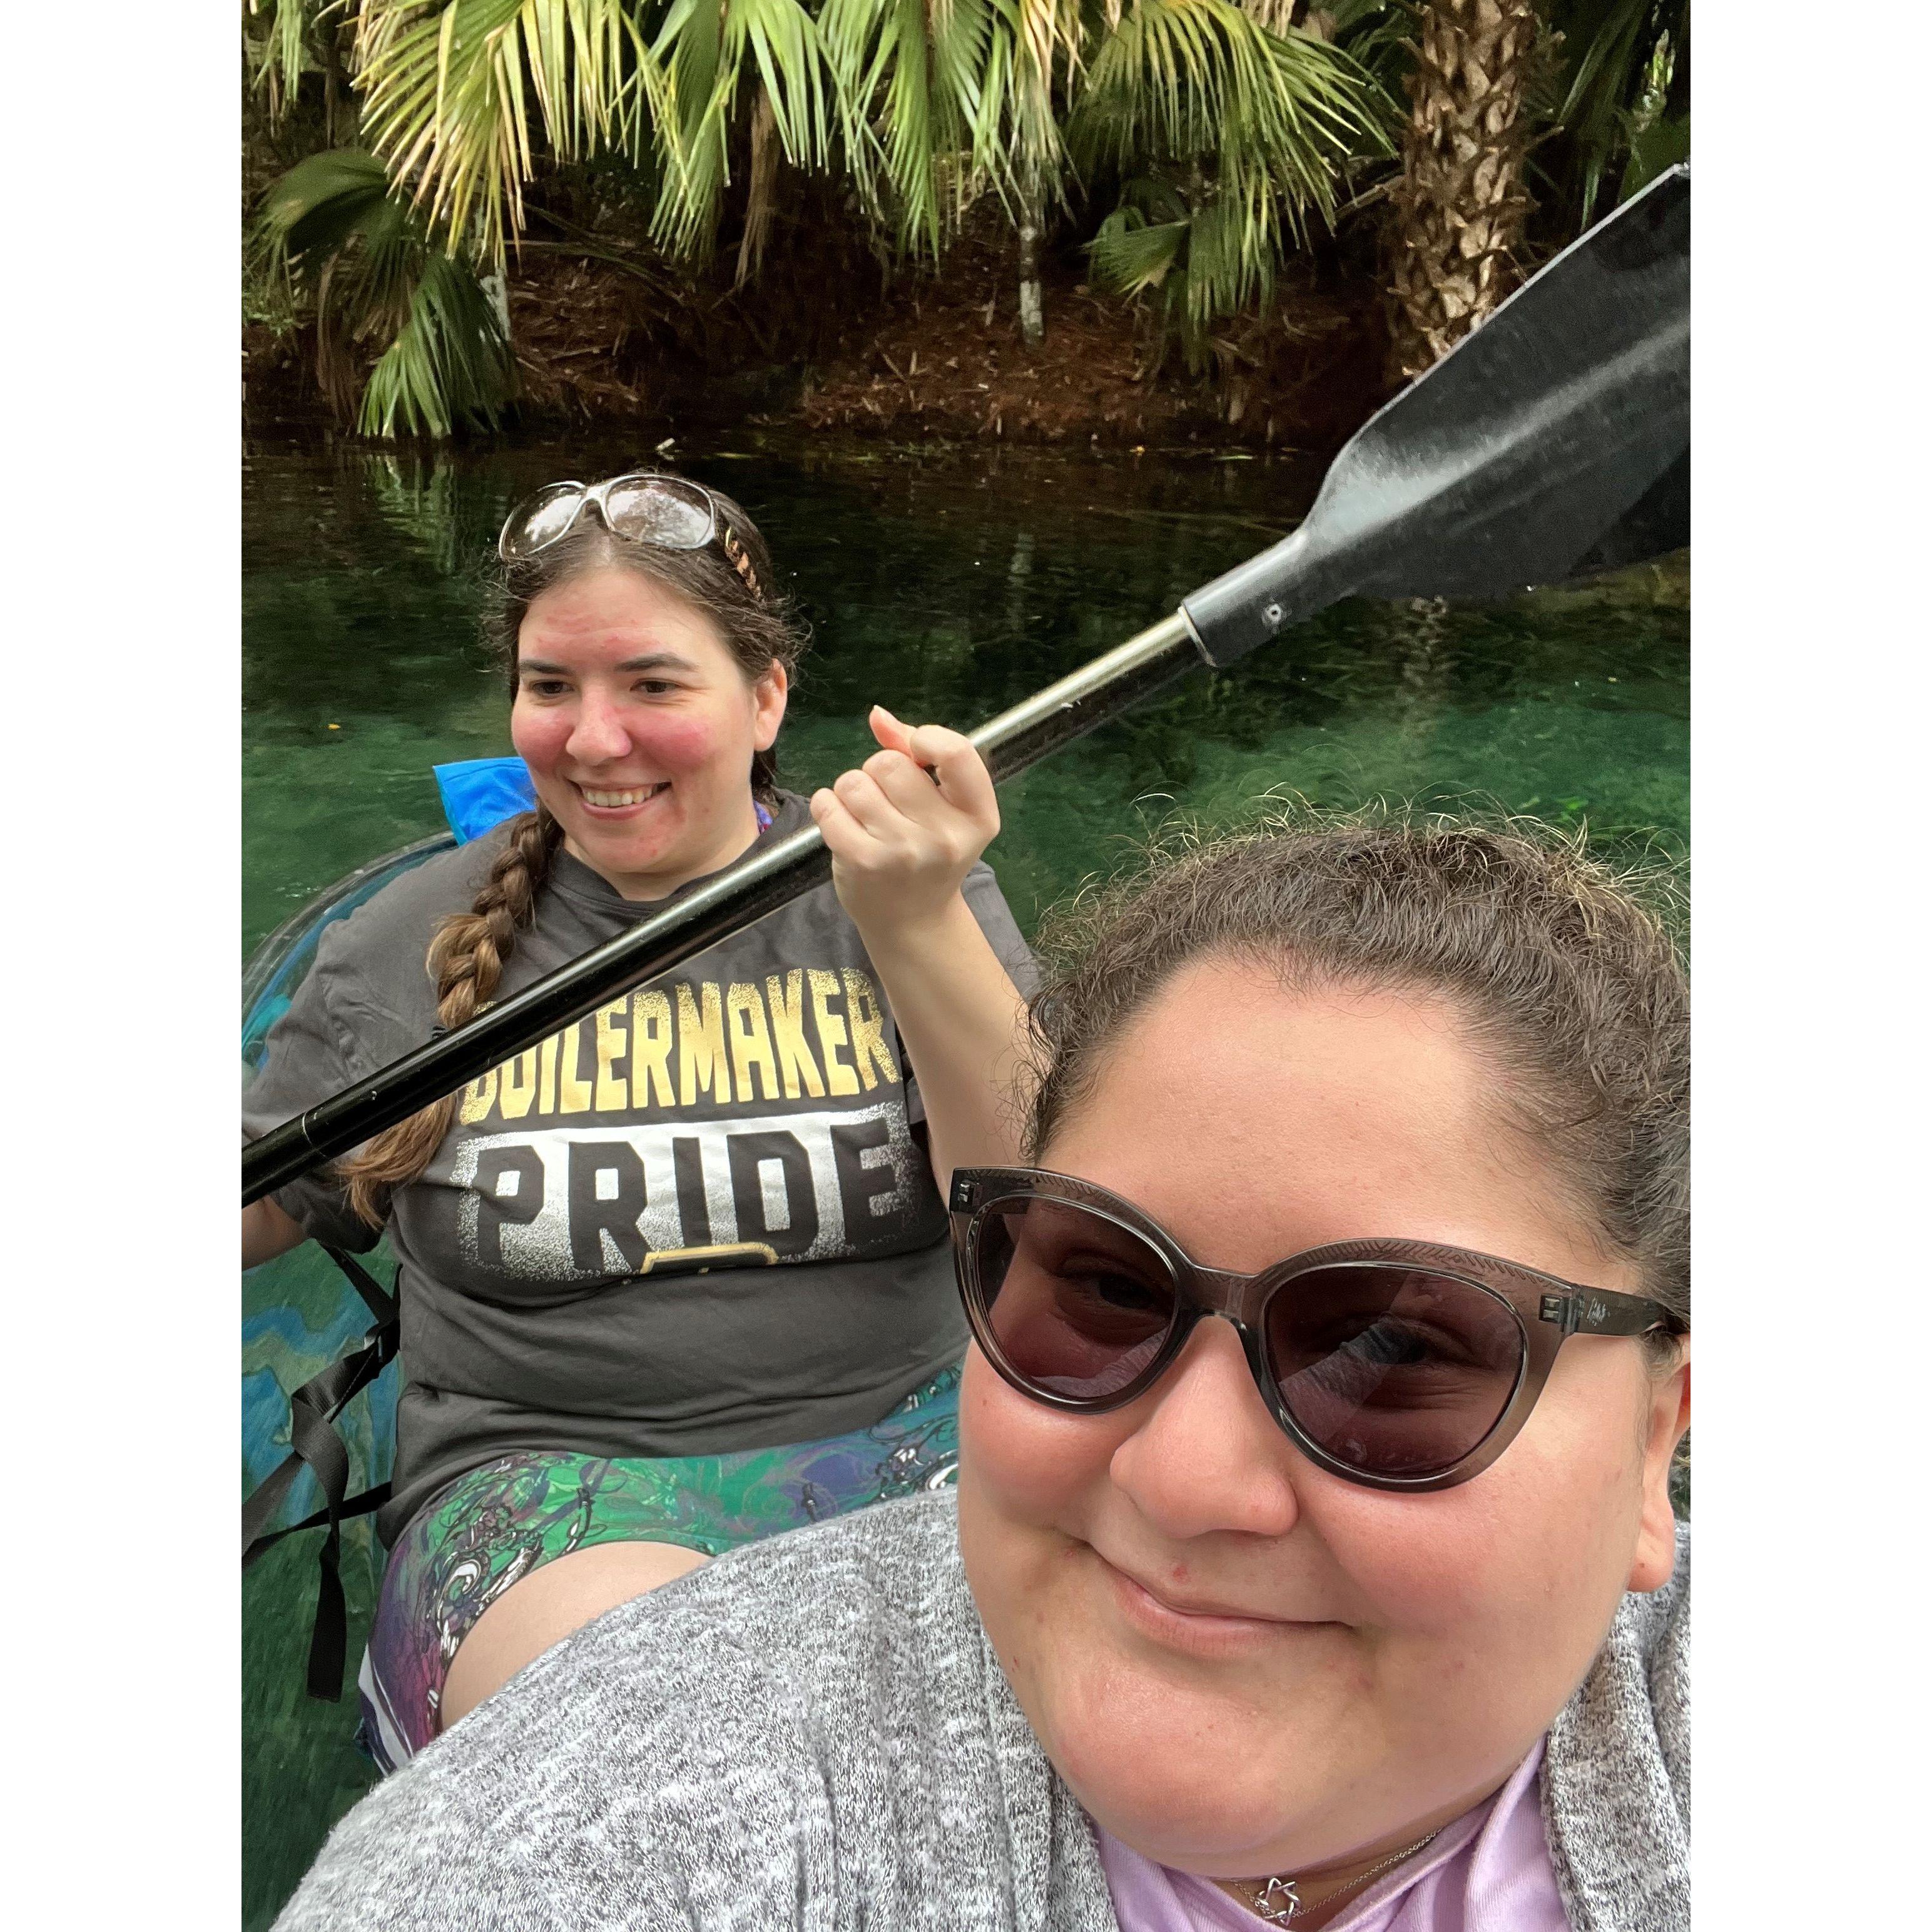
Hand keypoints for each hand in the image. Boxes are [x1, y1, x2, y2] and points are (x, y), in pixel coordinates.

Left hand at [810, 707, 1000, 939]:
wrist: (913, 920)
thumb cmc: (929, 852)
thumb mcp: (943, 806)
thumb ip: (916, 754)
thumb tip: (878, 715)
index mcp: (977, 816)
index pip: (957, 751)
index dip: (925, 739)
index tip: (916, 751)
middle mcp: (945, 836)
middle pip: (891, 763)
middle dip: (879, 771)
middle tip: (886, 799)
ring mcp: (903, 851)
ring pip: (855, 782)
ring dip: (852, 790)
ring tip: (865, 815)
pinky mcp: (863, 862)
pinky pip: (829, 805)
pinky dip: (828, 807)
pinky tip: (842, 824)